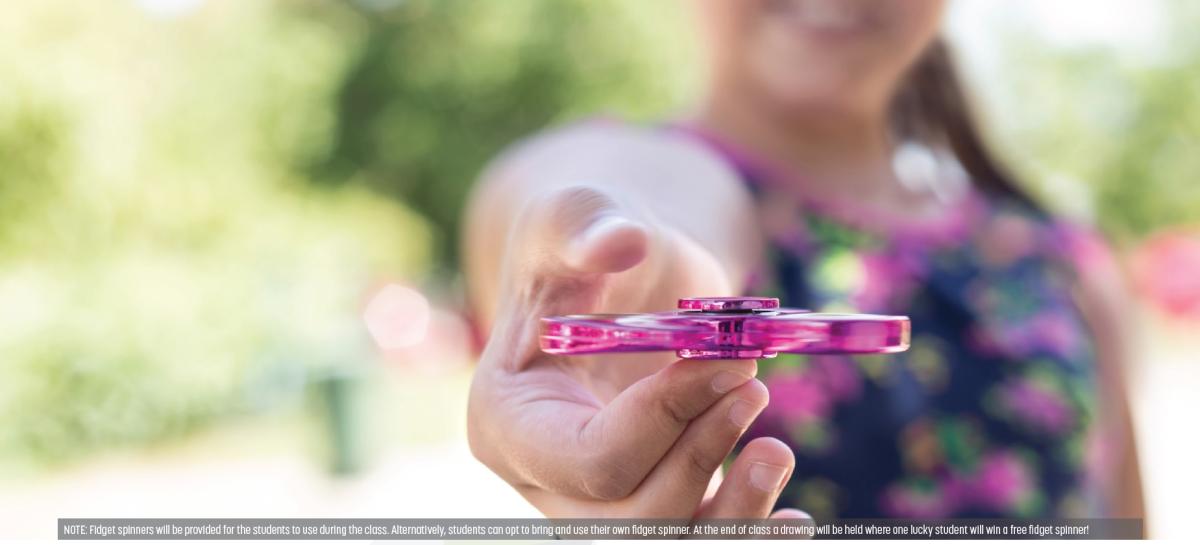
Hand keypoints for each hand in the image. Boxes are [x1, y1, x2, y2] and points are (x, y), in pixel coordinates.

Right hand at [467, 185, 799, 520]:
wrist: (620, 268)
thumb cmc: (588, 237)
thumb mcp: (578, 211)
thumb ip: (589, 224)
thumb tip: (622, 241)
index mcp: (507, 420)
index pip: (592, 459)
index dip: (668, 419)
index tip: (729, 360)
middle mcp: (543, 478)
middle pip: (632, 519)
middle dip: (702, 457)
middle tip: (753, 384)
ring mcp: (594, 502)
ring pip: (667, 541)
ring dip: (733, 513)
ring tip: (776, 451)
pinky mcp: (647, 502)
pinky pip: (694, 539)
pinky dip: (745, 530)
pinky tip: (794, 519)